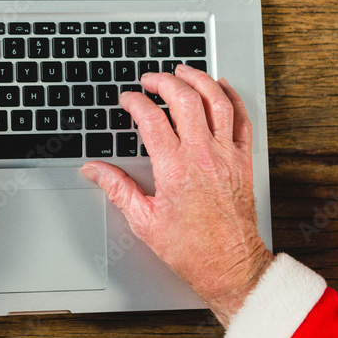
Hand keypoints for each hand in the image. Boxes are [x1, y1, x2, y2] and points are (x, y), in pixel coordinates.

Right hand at [81, 65, 273, 325]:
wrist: (230, 266)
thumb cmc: (191, 249)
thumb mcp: (144, 221)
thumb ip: (117, 188)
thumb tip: (94, 170)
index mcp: (175, 169)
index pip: (152, 120)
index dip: (136, 103)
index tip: (128, 100)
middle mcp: (203, 156)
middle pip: (185, 99)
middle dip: (164, 81)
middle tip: (150, 79)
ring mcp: (226, 155)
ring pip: (216, 101)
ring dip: (199, 80)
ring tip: (183, 71)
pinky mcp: (243, 160)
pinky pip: (242, 119)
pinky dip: (232, 97)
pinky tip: (222, 87)